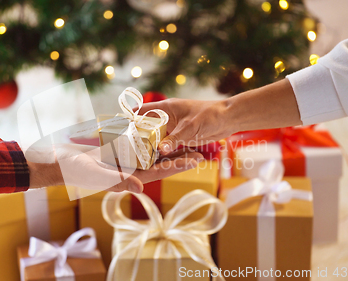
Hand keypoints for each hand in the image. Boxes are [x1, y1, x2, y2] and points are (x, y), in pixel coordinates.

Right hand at [27, 143, 202, 192]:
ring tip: (185, 137)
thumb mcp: (96, 175)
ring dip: (167, 146)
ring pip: (151, 152)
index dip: (177, 166)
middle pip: (159, 162)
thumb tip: (141, 188)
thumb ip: (119, 181)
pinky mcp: (116, 151)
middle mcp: (129, 170)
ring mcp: (123, 161)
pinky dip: (150, 138)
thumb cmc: (75, 171)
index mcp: (128, 179)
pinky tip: (160, 129)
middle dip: (178, 155)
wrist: (58, 162)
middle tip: (200, 147)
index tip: (195, 159)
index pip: (158, 173)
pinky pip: (137, 144)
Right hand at [138, 79, 300, 154]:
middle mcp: (166, 117)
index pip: (141, 111)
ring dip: (150, 147)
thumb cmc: (210, 116)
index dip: (128, 120)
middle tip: (124, 152)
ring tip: (137, 160)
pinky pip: (168, 145)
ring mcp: (173, 127)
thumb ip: (174, 139)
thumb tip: (160, 151)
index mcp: (165, 108)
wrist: (230, 118)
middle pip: (146, 127)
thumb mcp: (190, 128)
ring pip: (156, 138)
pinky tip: (157, 161)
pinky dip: (164, 152)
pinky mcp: (180, 136)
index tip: (117, 131)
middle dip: (136, 138)